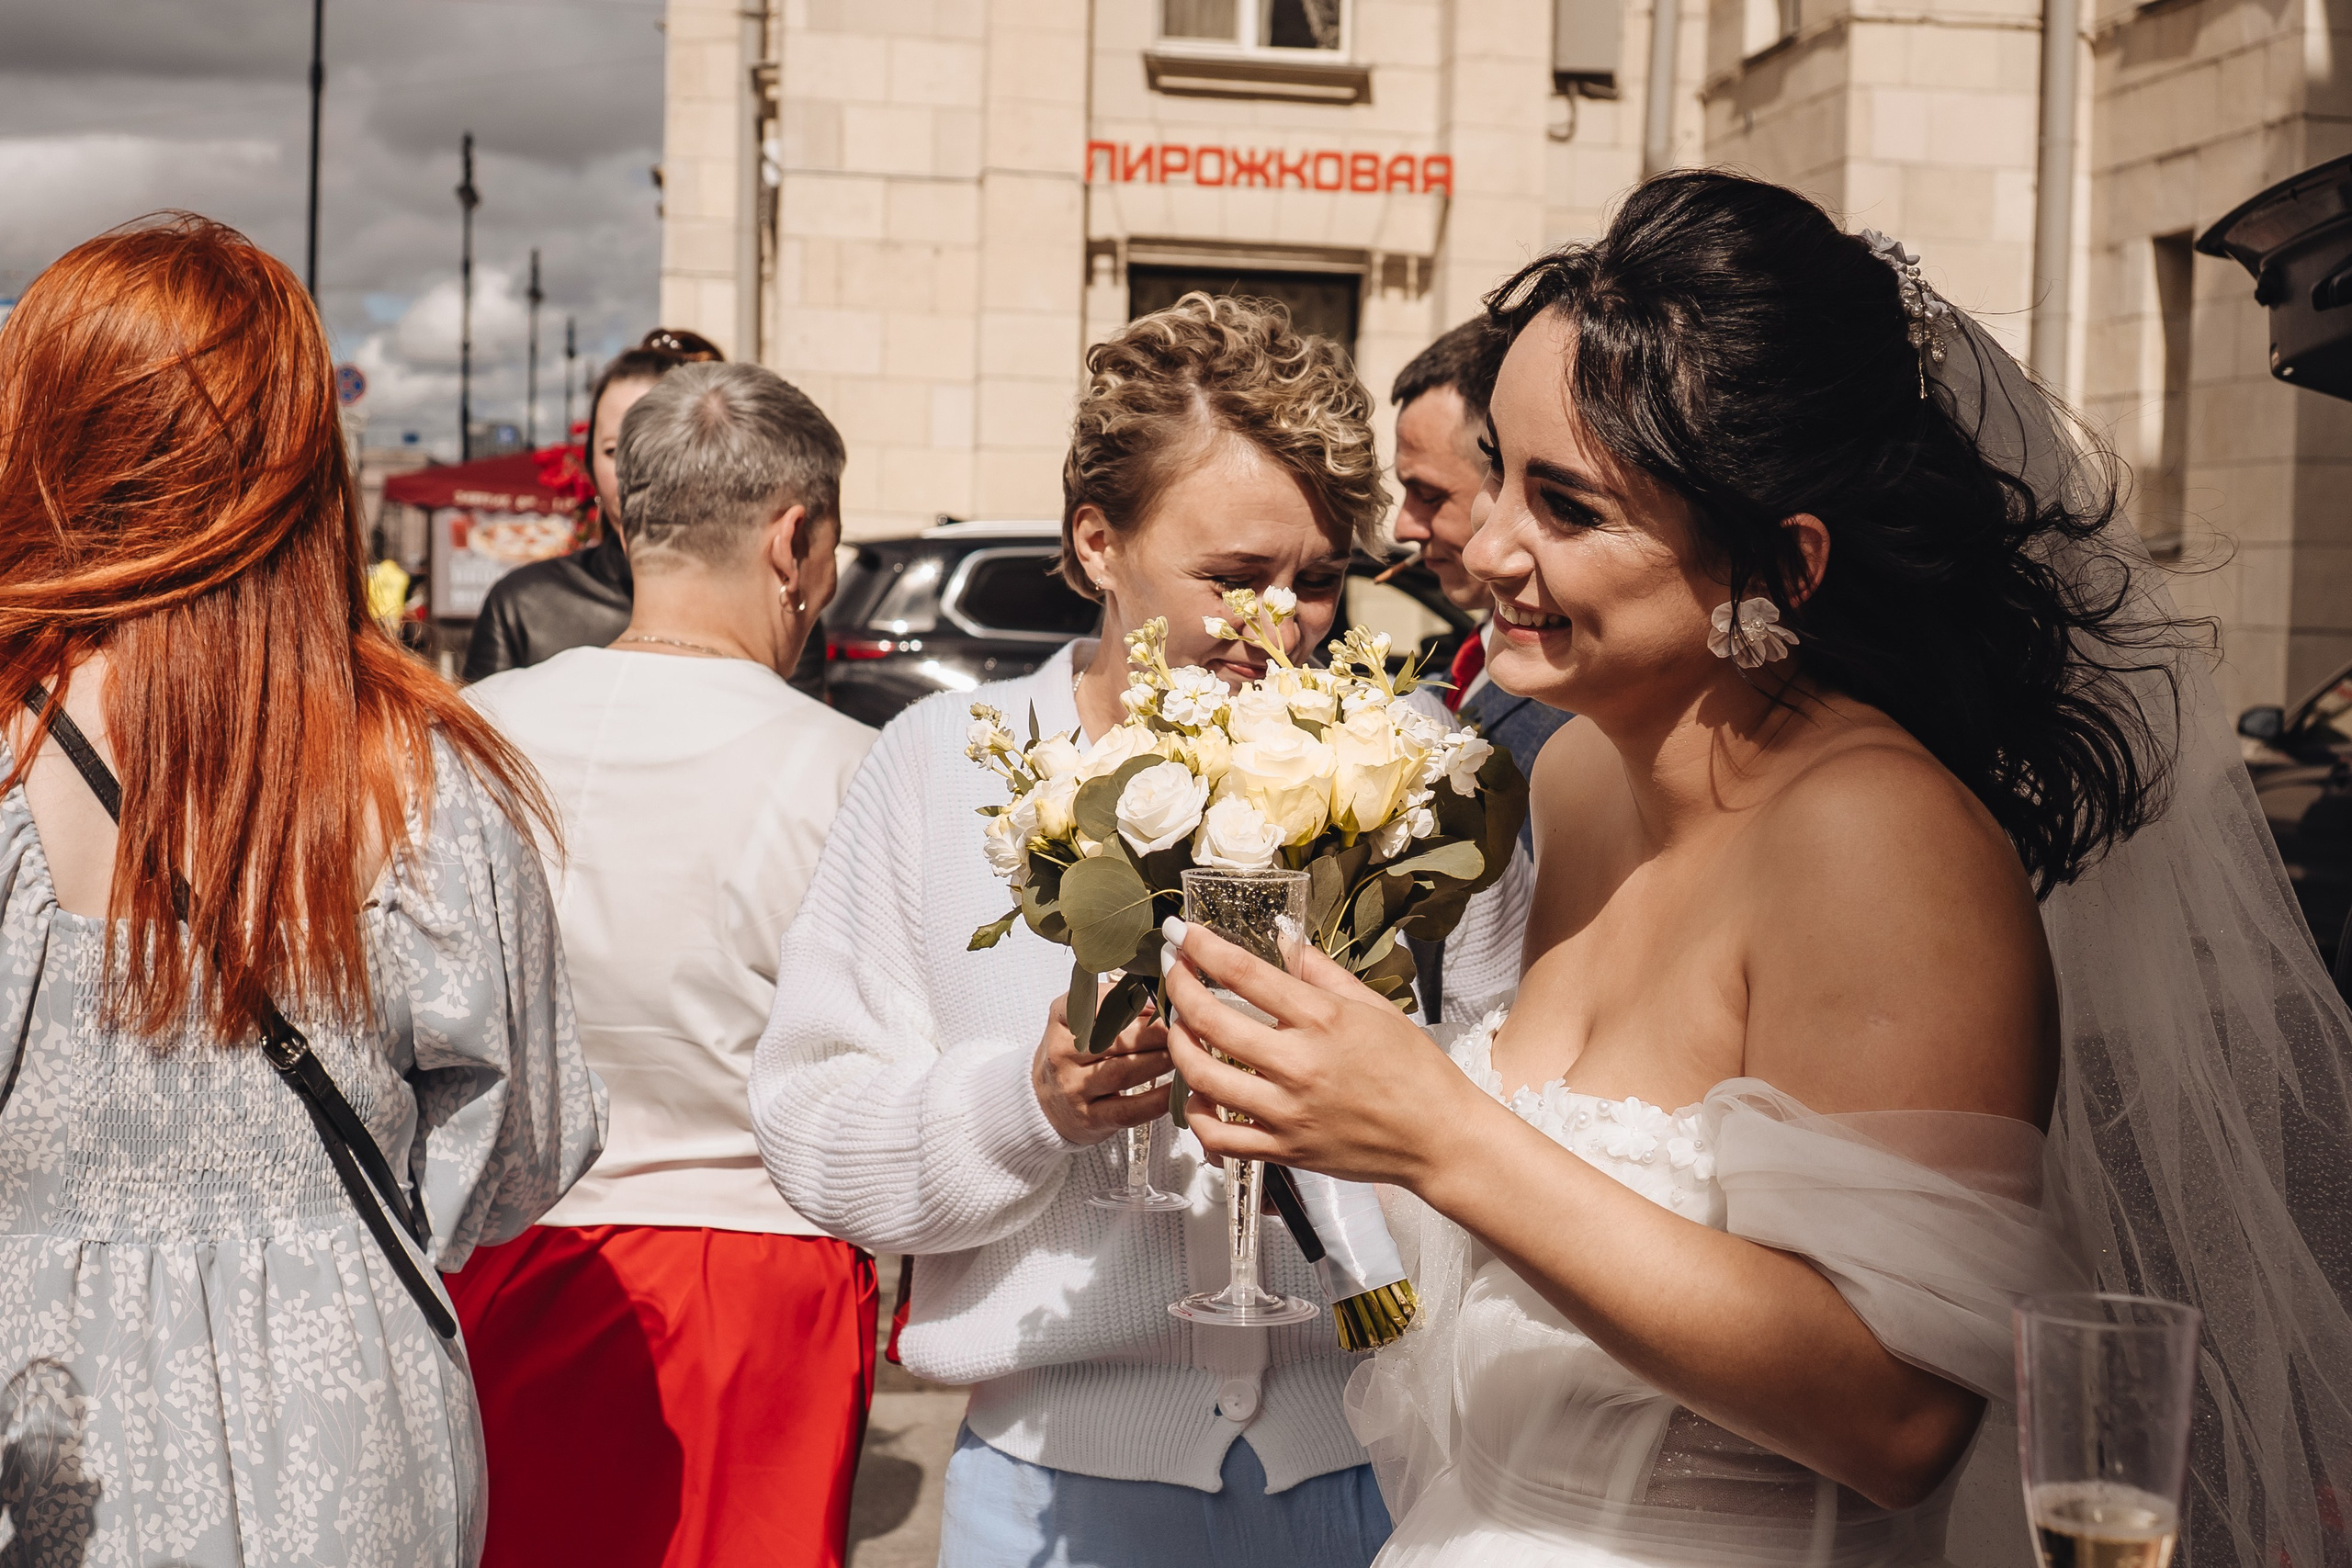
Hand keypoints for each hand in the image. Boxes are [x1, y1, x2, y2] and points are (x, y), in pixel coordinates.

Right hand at [1033, 985, 1172, 1145]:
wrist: (1045, 1102)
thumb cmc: (1075, 1055)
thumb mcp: (1081, 1023)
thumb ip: (1114, 1006)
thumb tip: (1161, 997)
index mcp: (1060, 1022)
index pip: (1089, 1004)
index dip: (1126, 1000)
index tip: (1157, 999)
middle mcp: (1062, 1055)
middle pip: (1112, 1040)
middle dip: (1153, 1032)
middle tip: (1182, 1026)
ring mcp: (1074, 1089)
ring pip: (1121, 1072)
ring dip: (1158, 1061)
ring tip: (1184, 1053)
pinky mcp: (1090, 1119)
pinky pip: (1128, 1110)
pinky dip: (1156, 1099)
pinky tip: (1177, 1090)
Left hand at [1161, 922, 1488, 1189]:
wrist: (1440, 1138)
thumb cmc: (1415, 1070)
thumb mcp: (1374, 1006)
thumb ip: (1320, 970)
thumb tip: (1282, 936)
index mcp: (1323, 1020)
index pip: (1243, 973)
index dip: (1201, 947)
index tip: (1181, 932)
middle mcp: (1300, 1064)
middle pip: (1210, 1019)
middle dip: (1178, 986)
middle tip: (1172, 969)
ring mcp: (1288, 1112)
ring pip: (1203, 1077)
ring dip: (1179, 1045)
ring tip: (1179, 1026)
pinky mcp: (1285, 1150)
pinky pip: (1220, 1137)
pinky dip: (1197, 1115)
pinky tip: (1200, 1095)